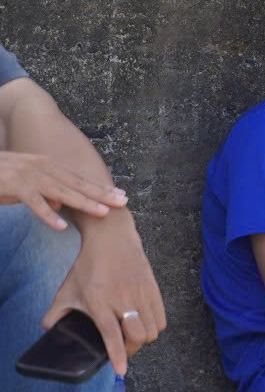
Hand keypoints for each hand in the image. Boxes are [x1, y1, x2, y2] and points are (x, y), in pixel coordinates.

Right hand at [0, 149, 125, 230]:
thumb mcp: (23, 186)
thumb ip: (43, 194)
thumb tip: (61, 206)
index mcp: (45, 165)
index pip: (78, 178)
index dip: (99, 187)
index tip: (120, 195)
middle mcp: (40, 167)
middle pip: (76, 183)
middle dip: (101, 193)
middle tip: (122, 202)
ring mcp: (27, 175)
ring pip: (61, 191)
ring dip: (83, 202)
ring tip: (101, 213)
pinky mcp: (13, 185)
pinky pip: (33, 202)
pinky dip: (47, 214)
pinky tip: (61, 226)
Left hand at [43, 214, 161, 376]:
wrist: (111, 239)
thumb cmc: (87, 266)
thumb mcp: (66, 290)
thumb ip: (55, 313)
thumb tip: (48, 330)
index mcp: (99, 302)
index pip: (112, 335)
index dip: (117, 356)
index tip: (121, 371)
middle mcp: (123, 299)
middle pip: (138, 336)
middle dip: (131, 349)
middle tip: (122, 349)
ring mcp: (141, 294)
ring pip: (152, 330)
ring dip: (143, 339)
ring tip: (133, 336)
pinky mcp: (153, 288)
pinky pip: (162, 318)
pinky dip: (154, 327)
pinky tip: (144, 324)